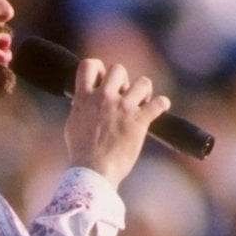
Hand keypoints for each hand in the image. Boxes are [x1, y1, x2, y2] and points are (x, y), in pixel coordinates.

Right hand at [64, 58, 170, 187]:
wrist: (93, 170)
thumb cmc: (81, 153)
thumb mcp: (72, 125)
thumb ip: (80, 109)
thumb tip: (82, 102)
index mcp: (85, 98)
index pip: (88, 65)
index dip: (98, 68)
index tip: (102, 80)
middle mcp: (104, 98)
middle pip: (118, 69)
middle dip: (123, 80)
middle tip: (124, 95)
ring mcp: (123, 108)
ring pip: (143, 82)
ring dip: (144, 90)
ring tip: (142, 103)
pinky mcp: (139, 120)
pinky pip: (159, 102)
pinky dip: (162, 104)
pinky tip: (160, 109)